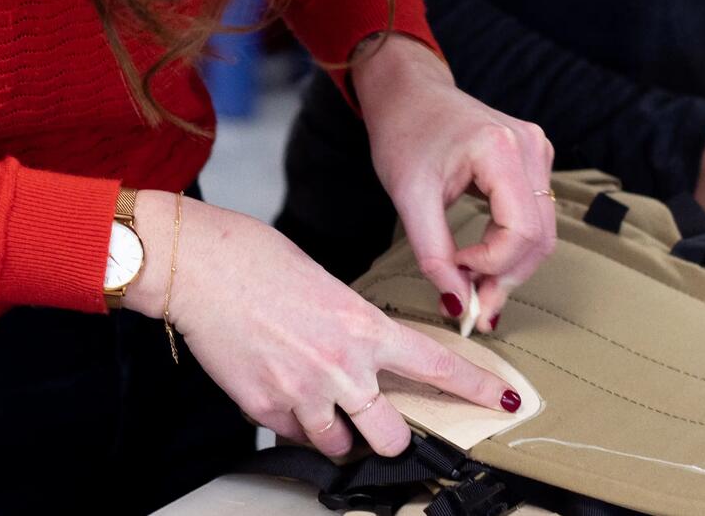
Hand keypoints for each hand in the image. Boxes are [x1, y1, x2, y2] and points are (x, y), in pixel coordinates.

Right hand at [128, 194, 519, 459]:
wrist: (200, 267)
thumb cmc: (256, 260)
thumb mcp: (324, 282)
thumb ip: (351, 324)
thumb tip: (359, 353)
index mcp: (362, 325)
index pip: (435, 366)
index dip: (476, 388)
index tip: (504, 399)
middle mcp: (341, 367)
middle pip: (392, 435)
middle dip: (391, 435)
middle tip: (382, 423)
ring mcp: (303, 394)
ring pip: (342, 445)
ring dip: (337, 432)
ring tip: (318, 401)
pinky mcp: (266, 410)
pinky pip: (295, 436)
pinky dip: (294, 422)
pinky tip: (279, 387)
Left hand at [352, 35, 554, 330]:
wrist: (406, 91)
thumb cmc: (404, 133)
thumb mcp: (408, 196)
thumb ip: (434, 254)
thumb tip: (458, 306)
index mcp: (500, 148)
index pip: (521, 232)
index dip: (492, 266)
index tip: (455, 276)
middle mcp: (530, 146)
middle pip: (539, 237)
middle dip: (505, 277)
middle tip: (474, 309)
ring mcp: (537, 149)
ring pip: (542, 231)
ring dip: (510, 266)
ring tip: (475, 288)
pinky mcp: (533, 158)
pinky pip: (535, 215)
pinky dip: (512, 245)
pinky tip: (484, 261)